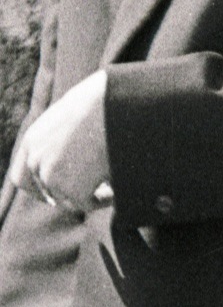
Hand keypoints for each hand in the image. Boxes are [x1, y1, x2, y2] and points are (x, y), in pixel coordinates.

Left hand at [10, 70, 110, 209]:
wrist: (114, 104)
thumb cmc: (102, 102)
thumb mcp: (71, 117)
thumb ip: (61, 138)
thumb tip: (74, 154)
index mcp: (32, 140)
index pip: (21, 178)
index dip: (39, 190)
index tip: (55, 196)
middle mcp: (35, 160)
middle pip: (46, 194)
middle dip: (67, 197)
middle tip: (90, 195)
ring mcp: (51, 176)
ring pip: (70, 200)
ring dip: (90, 196)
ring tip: (113, 184)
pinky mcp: (71, 189)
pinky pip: (89, 204)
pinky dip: (104, 199)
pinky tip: (117, 186)